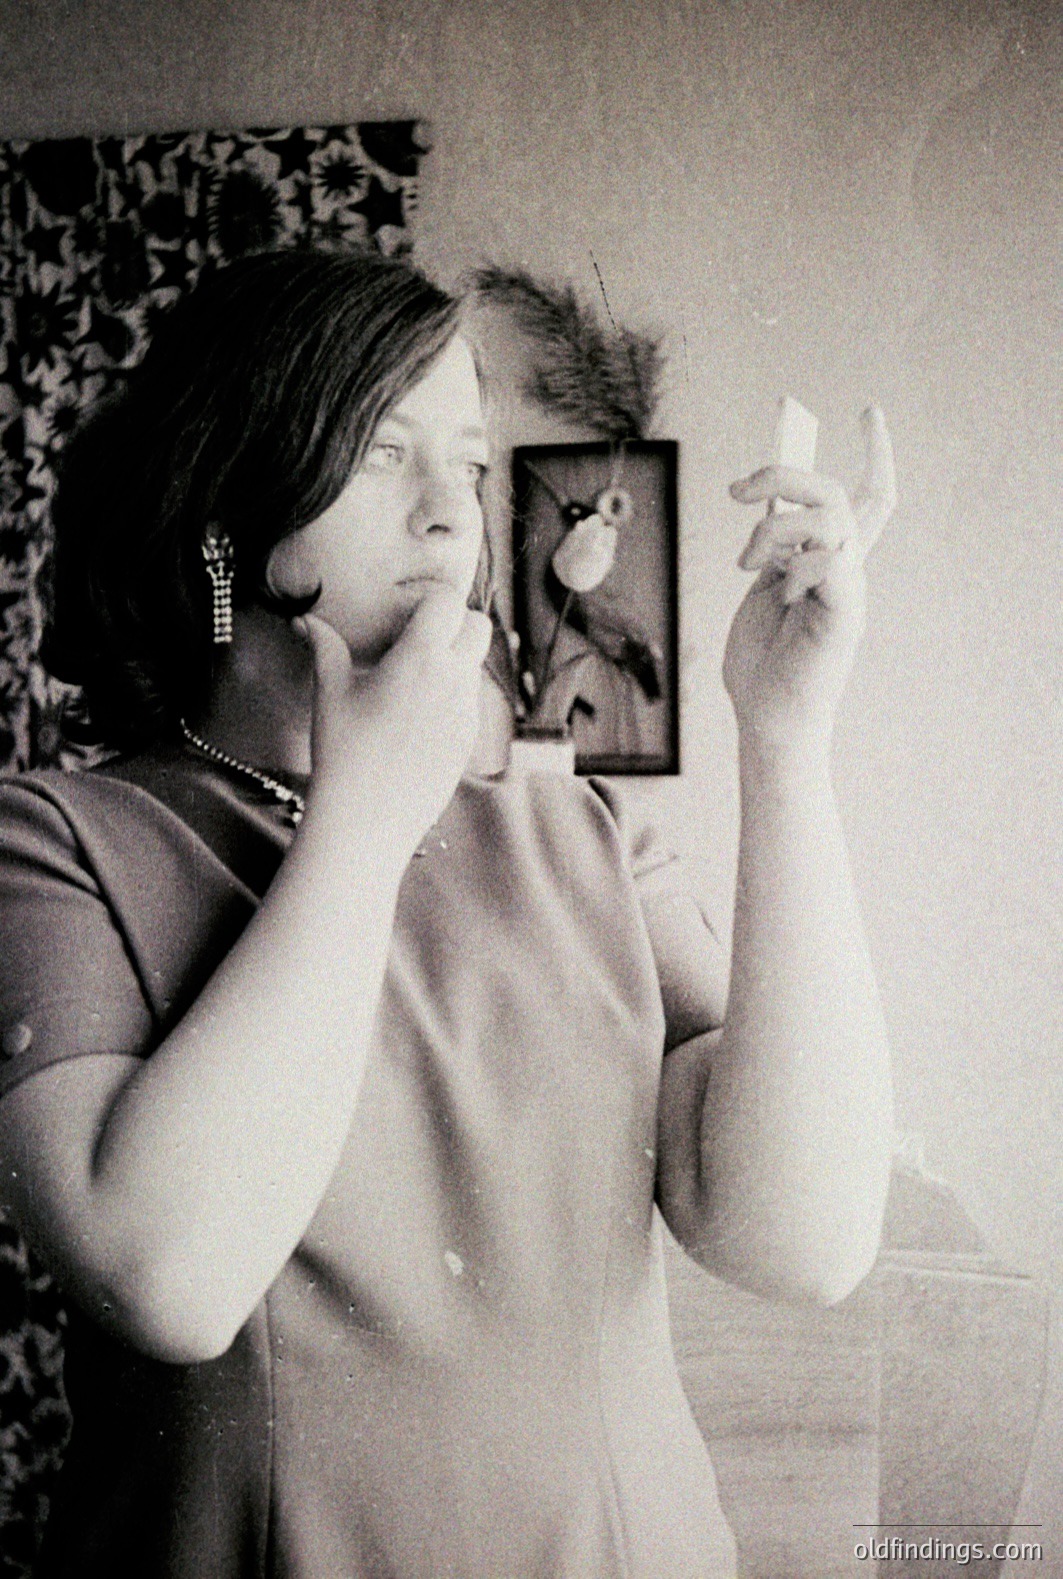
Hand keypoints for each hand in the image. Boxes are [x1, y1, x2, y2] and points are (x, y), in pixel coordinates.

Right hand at [298, 589, 492, 854]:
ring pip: (475, 665)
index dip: (430, 601)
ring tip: (412, 682)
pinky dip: (453, 695)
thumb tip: (304, 621)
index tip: (406, 614)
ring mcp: (467, 712)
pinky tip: (417, 716)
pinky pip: (471, 701)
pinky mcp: (469, 740)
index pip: (449, 601)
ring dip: (454, 661)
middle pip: (478, 626)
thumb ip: (324, 647)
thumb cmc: (342, 753)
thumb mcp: (329, 693)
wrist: (367, 821)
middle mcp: (453, 681)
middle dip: (455, 624)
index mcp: (420, 659)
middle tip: (419, 639)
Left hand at [723, 405, 895, 759]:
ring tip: (746, 561)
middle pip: (838, 493)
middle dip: (785, 474)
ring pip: (829, 516)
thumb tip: (768, 506)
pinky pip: (830, 559)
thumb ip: (772, 548)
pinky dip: (796, 563)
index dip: (876, 453)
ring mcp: (849, 589)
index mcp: (832, 563)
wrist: (767, 720)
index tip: (869, 413)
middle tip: (738, 490)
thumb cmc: (762, 666)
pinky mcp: (843, 612)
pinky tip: (778, 590)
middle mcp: (849, 570)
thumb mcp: (761, 590)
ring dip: (775, 526)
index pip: (869, 497)